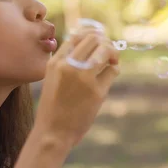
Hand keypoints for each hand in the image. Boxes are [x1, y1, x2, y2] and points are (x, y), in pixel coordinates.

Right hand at [34, 27, 120, 147]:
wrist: (52, 132)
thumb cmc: (54, 106)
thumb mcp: (52, 78)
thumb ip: (65, 62)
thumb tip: (89, 44)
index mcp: (56, 62)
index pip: (77, 36)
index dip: (91, 35)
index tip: (98, 40)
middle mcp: (69, 66)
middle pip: (94, 39)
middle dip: (105, 41)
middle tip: (109, 50)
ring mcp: (83, 78)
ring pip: (105, 50)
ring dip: (113, 52)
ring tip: (113, 59)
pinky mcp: (96, 92)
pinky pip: (112, 70)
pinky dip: (114, 68)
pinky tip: (111, 73)